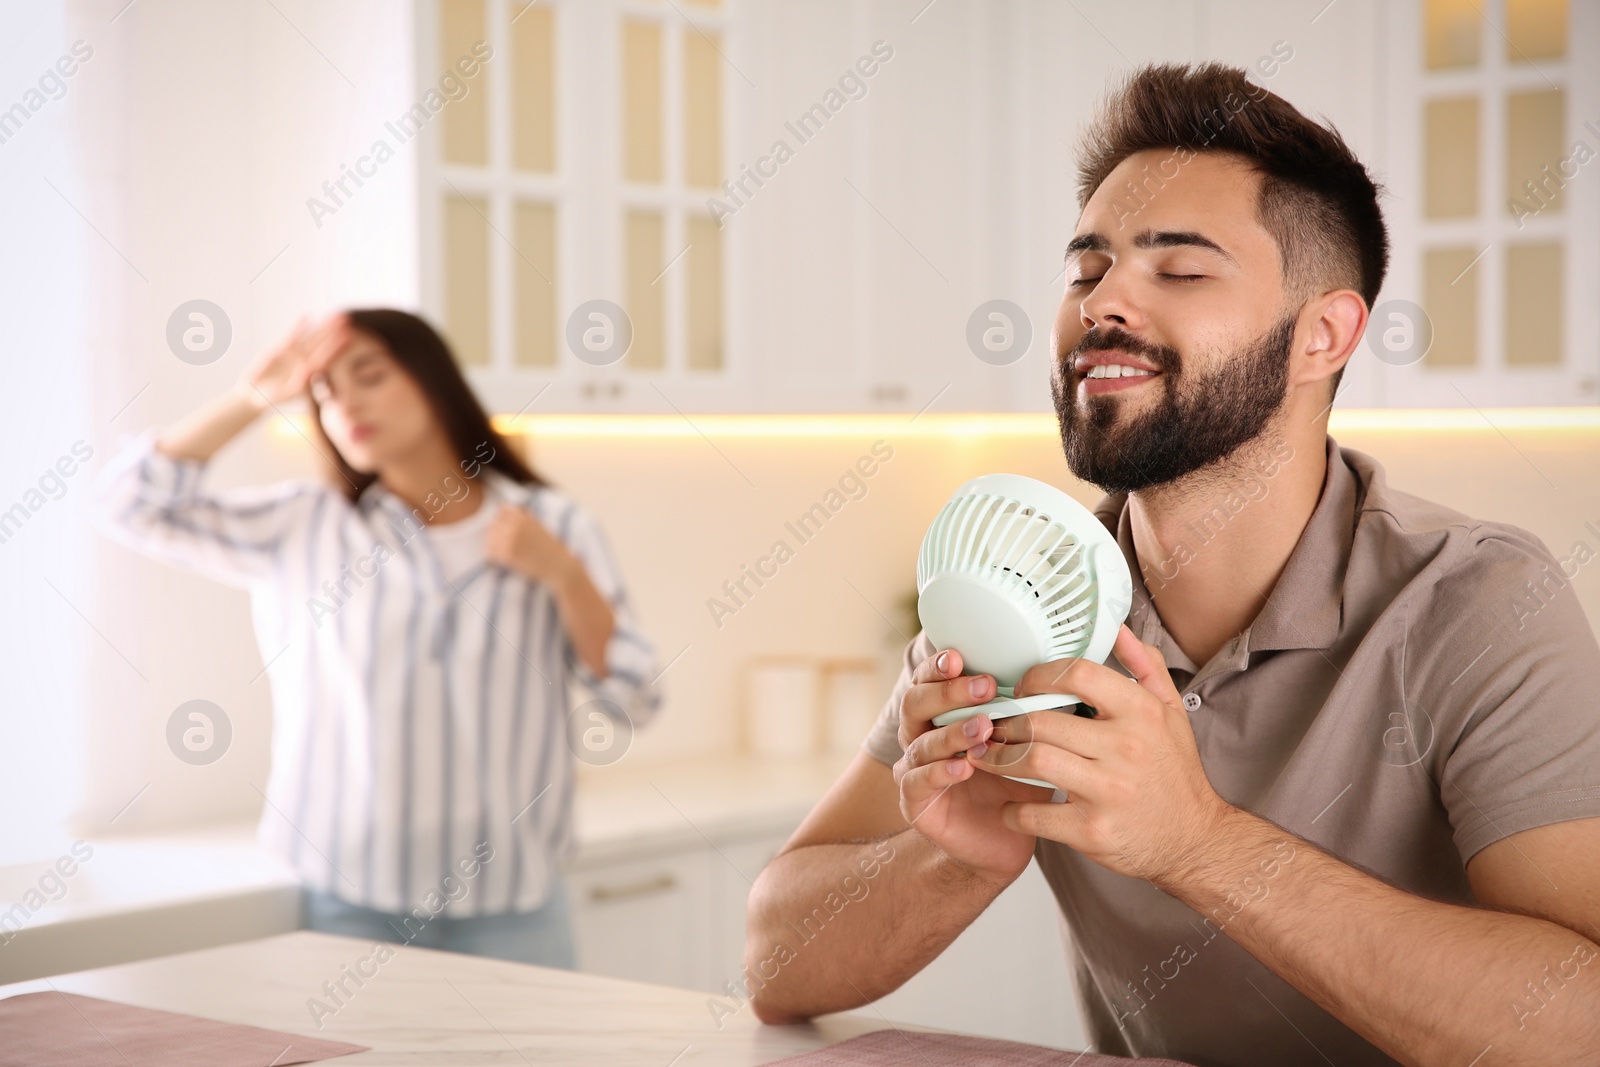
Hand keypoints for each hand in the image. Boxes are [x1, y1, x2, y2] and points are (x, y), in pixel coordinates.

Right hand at [236, 314, 351, 409]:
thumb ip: (299, 383)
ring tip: (334, 315)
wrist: (255, 394)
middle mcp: (306, 362)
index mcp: (312, 374)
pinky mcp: (280, 348)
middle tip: (346, 319)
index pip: (327, 358)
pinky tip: (306, 316)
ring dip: (321, 327)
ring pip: (310, 338)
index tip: (348, 337)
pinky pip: (291, 336)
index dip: (337, 347)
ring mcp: (294, 354)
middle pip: (322, 344)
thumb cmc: (273, 398)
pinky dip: (298, 327)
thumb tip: (310, 370)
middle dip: (333, 332)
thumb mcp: (286, 393)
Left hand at [485, 505, 580, 587]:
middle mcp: (516, 526)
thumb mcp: (539, 526)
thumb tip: (504, 511)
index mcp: (524, 517)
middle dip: (495, 533)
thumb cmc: (551, 547)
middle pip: (493, 524)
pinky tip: (501, 560)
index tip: (506, 529)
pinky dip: (493, 556)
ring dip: (493, 545)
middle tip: (502, 543)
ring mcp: (511, 540)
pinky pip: (491, 552)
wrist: (560, 566)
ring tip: (502, 552)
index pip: (502, 510)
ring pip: (489, 538)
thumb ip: (525, 517)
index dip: (502, 520)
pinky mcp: (508, 555)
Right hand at [893, 648, 1051, 888]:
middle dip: (948, 691)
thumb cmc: (1017, 783)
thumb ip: (1033, 711)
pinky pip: (917, 781)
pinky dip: (940, 772)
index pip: (931, 678)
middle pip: (916, 701)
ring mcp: (915, 767)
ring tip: (983, 728)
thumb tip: (1066, 677)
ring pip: (920, 741)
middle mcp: (923, 734)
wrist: (1004, 839)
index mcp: (944, 712)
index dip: (940, 665)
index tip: (960, 656)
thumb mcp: (1030, 742)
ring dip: (952, 731)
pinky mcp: (915, 802)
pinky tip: (963, 768)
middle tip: (984, 687)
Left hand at [968, 624, 1233, 888]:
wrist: (1194, 839)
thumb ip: (1144, 666)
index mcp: (1141, 712)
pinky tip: (1008, 805)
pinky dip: (1011, 810)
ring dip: (998, 759)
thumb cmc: (1174, 772)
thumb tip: (1117, 627)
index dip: (1038, 676)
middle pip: (1042, 720)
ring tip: (988, 757)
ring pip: (1031, 761)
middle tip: (994, 726)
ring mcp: (1108, 790)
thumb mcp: (1171, 712)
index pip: (1077, 674)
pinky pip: (1034, 814)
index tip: (1024, 687)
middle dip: (1008, 722)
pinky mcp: (1092, 830)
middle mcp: (1126, 747)